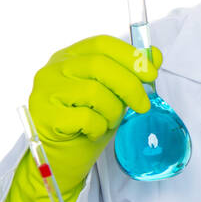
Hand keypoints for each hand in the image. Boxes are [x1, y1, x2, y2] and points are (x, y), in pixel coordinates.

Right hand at [0, 36, 161, 201]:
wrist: (63, 157)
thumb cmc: (87, 123)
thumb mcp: (113, 94)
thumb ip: (130, 73)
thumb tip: (155, 55)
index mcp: (70, 57)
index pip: (102, 44)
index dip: (130, 56)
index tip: (151, 74)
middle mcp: (53, 69)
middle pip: (99, 65)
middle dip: (129, 85)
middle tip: (143, 105)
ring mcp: (45, 92)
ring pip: (94, 92)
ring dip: (113, 111)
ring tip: (110, 121)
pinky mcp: (45, 116)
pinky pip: (85, 117)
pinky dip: (99, 127)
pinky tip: (93, 131)